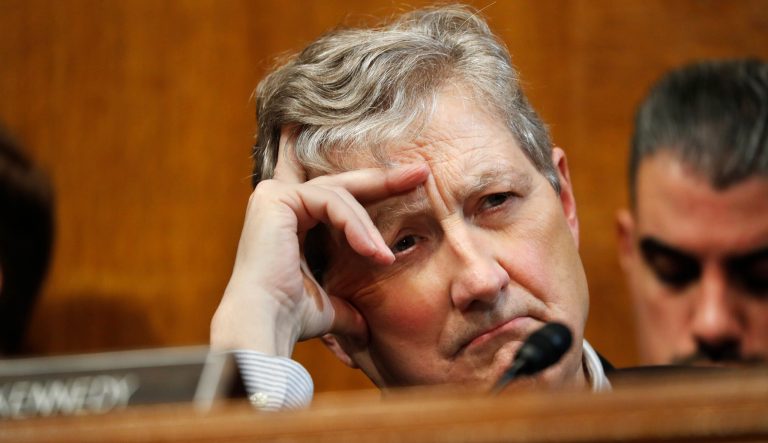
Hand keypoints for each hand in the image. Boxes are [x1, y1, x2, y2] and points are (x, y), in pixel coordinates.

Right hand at [211, 132, 428, 356]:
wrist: (266, 325)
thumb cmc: (291, 318)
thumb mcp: (329, 306)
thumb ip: (347, 308)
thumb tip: (366, 330)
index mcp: (291, 220)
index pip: (341, 199)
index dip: (378, 191)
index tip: (416, 185)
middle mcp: (280, 201)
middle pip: (343, 184)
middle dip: (385, 180)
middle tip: (422, 173)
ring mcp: (275, 196)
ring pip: (339, 196)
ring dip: (368, 228)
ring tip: (384, 258)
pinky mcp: (276, 198)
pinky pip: (328, 202)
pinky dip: (354, 225)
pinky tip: (370, 250)